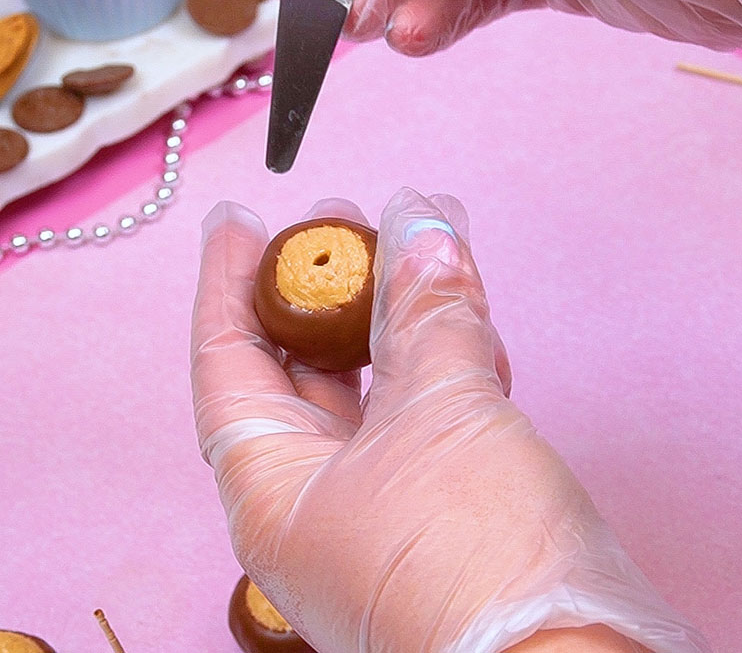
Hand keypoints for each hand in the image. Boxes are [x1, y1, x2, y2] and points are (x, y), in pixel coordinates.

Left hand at [191, 189, 707, 652]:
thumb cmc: (469, 565)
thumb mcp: (438, 416)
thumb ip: (427, 314)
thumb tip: (422, 223)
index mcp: (273, 488)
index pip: (228, 362)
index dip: (230, 285)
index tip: (238, 224)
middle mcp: (318, 494)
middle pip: (306, 365)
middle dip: (327, 287)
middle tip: (344, 220)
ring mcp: (383, 495)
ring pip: (378, 378)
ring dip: (400, 308)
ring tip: (419, 237)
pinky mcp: (444, 495)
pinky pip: (429, 403)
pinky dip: (447, 351)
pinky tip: (467, 308)